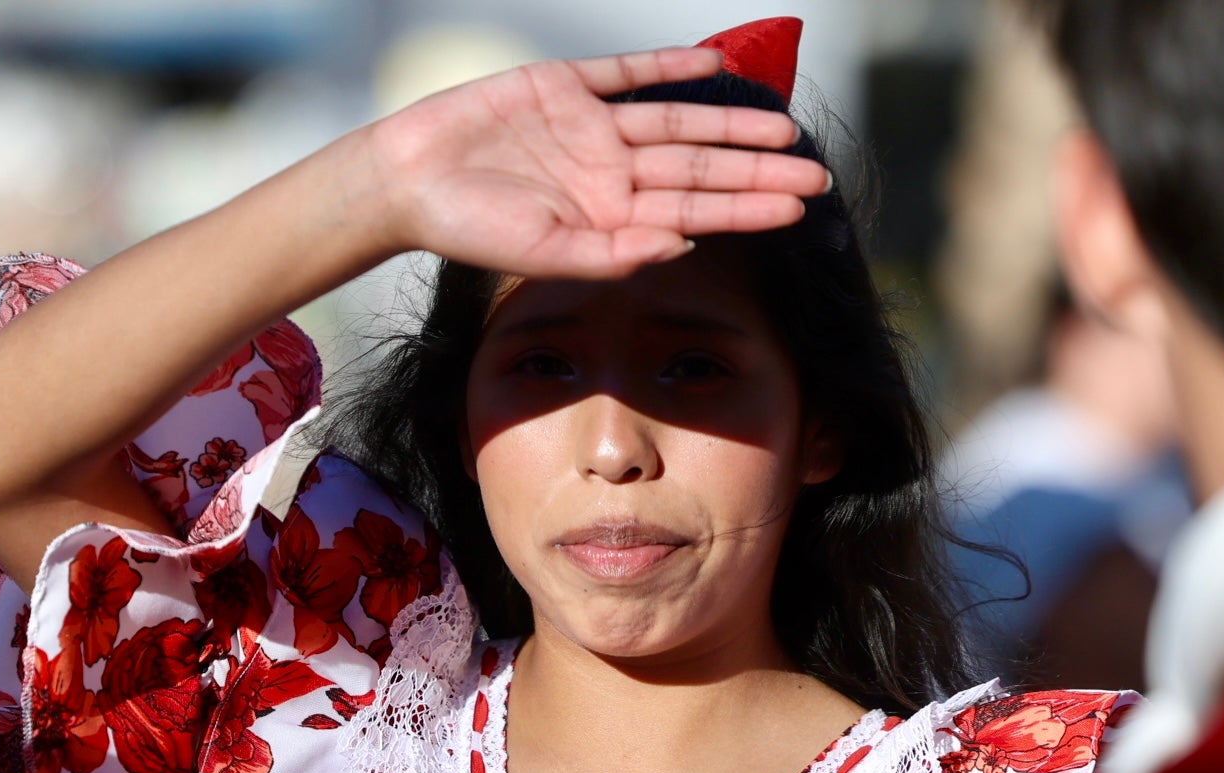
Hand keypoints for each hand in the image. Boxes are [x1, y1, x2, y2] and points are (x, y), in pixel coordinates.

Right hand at [361, 47, 829, 279]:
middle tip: (817, 173)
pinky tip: (714, 67)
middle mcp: (611, 172)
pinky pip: (626, 74)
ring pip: (679, 122)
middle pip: (701, 167)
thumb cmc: (469, 229)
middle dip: (759, 170)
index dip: (749, 208)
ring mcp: (590, 128)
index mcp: (612, 216)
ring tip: (785, 128)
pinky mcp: (563, 87)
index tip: (800, 209)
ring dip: (730, 125)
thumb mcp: (548, 255)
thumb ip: (617, 253)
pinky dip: (668, 69)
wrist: (406, 180)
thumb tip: (686, 245)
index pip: (697, 211)